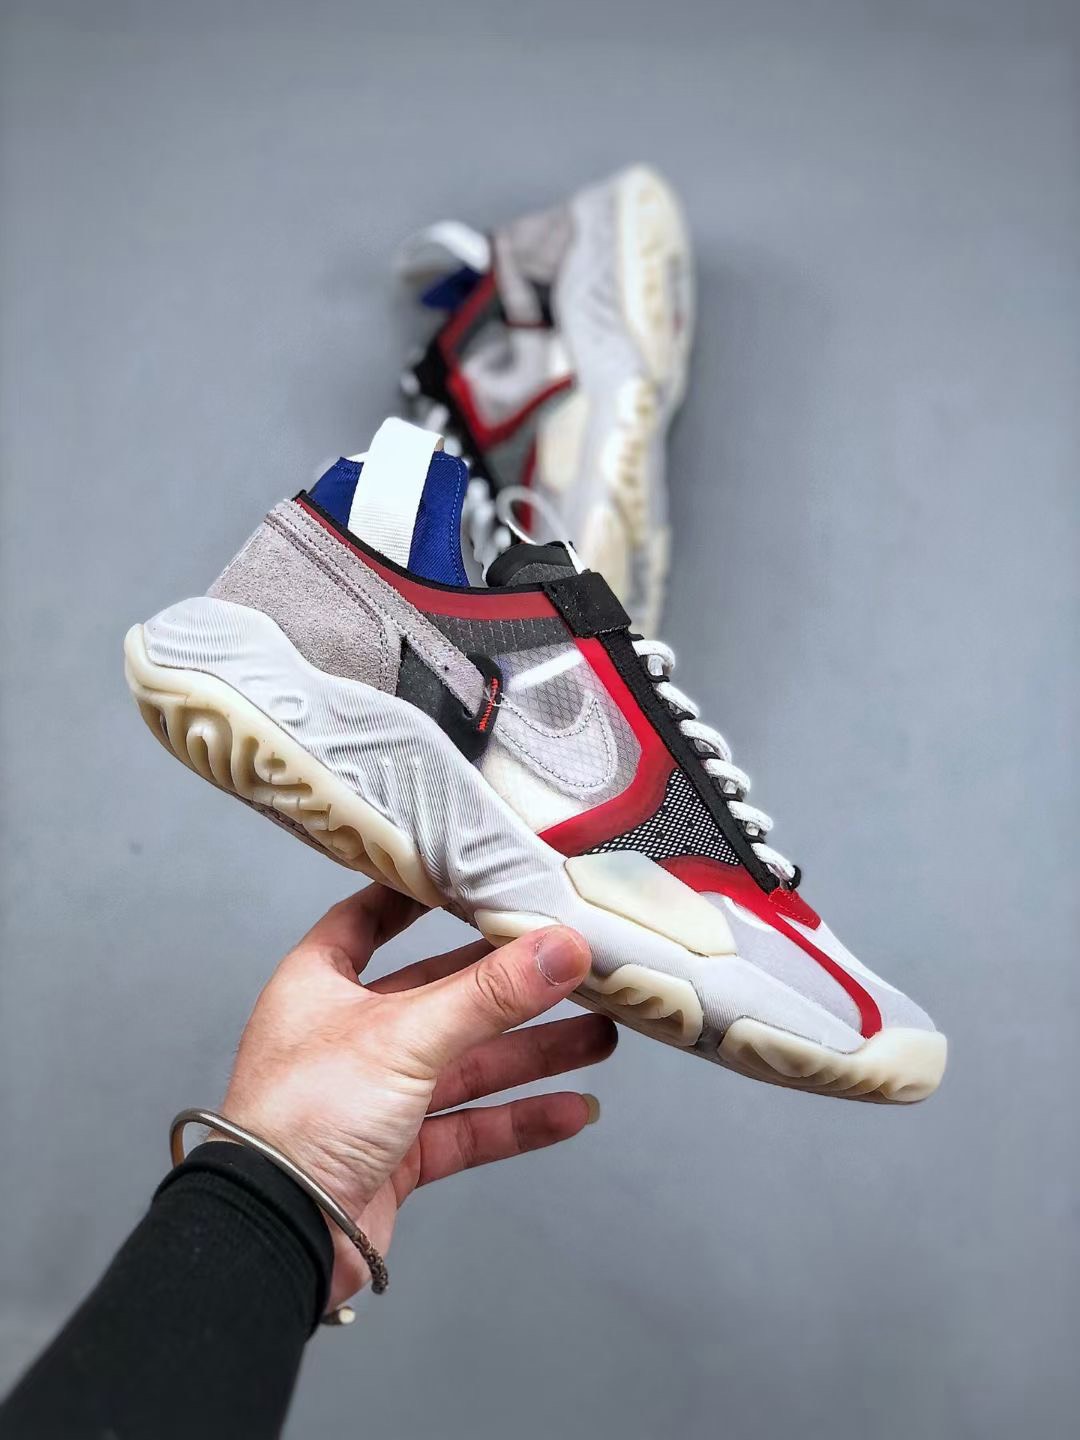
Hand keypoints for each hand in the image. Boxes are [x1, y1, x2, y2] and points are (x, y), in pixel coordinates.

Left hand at [219, 885, 615, 1309]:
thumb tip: (562, 948)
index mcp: (320, 984)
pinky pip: (470, 1126)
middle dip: (510, 988)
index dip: (420, 896)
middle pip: (441, 996)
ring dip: (530, 1054)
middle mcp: (346, 1035)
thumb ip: (489, 994)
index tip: (475, 878)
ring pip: (466, 1065)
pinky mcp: (398, 1155)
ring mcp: (374, 1097)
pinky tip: (572, 1111)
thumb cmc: (305, 1117)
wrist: (276, 1238)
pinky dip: (519, 1120)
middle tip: (572, 969)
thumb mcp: (405, 1036)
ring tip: (600, 1038)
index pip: (370, 918)